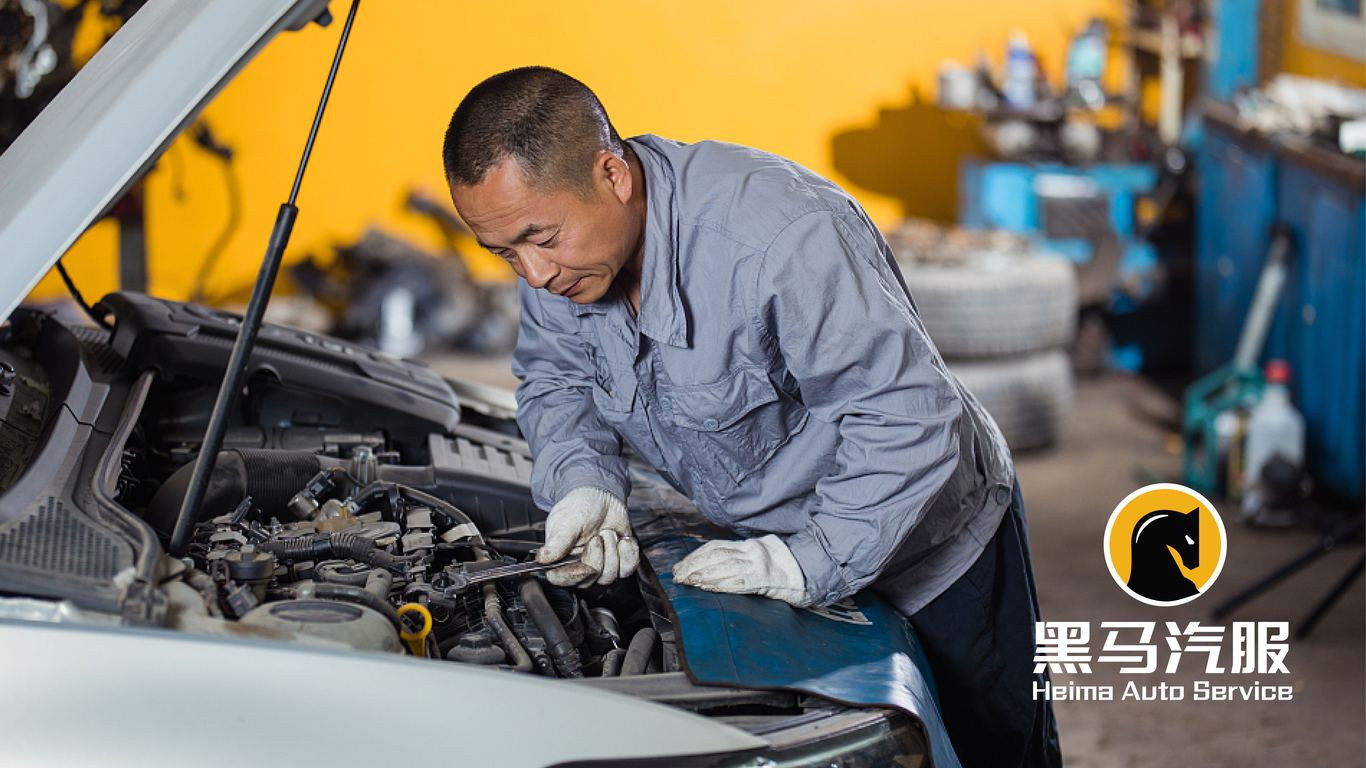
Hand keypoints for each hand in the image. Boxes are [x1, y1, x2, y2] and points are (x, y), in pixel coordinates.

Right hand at [537, 487, 638, 586]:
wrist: (602, 496)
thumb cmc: (579, 506)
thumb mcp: (566, 521)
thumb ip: (557, 542)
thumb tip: (542, 558)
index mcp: (559, 559)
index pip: (561, 579)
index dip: (573, 576)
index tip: (584, 566)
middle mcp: (579, 566)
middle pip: (588, 580)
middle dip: (597, 557)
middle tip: (598, 536)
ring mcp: (600, 566)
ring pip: (609, 577)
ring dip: (612, 552)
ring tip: (608, 533)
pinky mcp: (618, 563)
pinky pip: (627, 570)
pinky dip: (628, 553)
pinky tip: (623, 540)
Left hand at [672, 535, 811, 606]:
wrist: (811, 572)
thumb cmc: (786, 568)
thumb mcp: (762, 556)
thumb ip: (741, 559)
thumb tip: (712, 568)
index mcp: (748, 546)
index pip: (715, 548)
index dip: (694, 557)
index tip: (679, 567)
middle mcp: (751, 552)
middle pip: (714, 556)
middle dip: (693, 566)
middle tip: (677, 576)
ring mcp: (758, 564)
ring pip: (723, 566)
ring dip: (701, 575)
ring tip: (686, 582)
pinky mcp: (764, 578)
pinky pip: (738, 581)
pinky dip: (719, 584)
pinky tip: (707, 588)